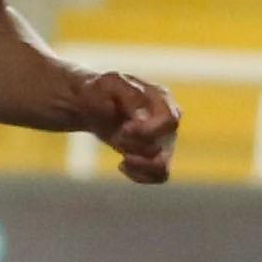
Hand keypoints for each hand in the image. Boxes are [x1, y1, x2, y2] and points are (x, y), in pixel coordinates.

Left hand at [73, 70, 179, 185]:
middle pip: (165, 145)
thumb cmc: (100, 91)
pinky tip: (122, 165)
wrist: (91, 105)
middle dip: (136, 145)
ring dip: (138, 164)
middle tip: (118, 136)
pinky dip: (139, 176)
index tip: (123, 129)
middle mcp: (168, 120)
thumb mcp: (108, 84)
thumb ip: (128, 95)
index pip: (169, 121)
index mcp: (162, 99)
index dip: (147, 131)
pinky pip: (158, 176)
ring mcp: (164, 140)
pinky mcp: (156, 156)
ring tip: (122, 156)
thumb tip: (143, 117)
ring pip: (163, 166)